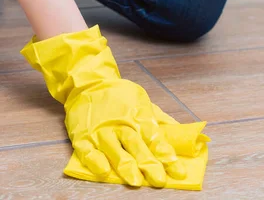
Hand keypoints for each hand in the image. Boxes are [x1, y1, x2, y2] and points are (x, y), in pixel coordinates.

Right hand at [65, 79, 184, 186]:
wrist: (89, 84)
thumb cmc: (120, 96)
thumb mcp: (143, 101)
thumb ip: (159, 119)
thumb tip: (180, 133)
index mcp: (139, 117)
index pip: (156, 139)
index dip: (167, 155)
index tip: (179, 171)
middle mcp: (121, 125)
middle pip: (137, 146)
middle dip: (149, 164)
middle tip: (160, 180)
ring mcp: (101, 132)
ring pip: (115, 151)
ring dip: (126, 167)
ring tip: (136, 181)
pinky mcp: (82, 137)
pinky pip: (88, 152)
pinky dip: (96, 162)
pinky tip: (104, 172)